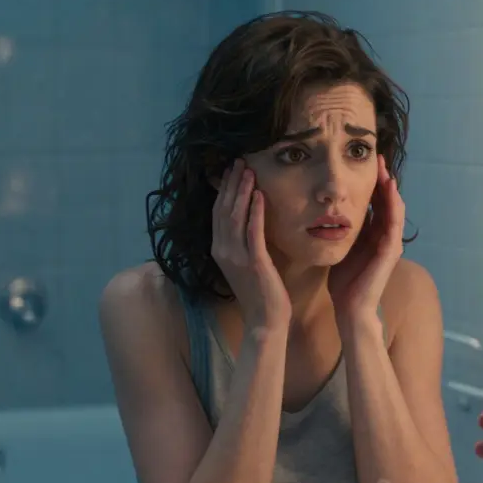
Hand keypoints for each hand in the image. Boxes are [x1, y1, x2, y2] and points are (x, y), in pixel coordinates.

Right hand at [211, 159, 289, 329]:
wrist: (264, 320)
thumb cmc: (259, 292)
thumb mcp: (245, 263)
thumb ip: (242, 242)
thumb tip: (248, 219)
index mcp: (219, 250)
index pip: (218, 213)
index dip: (224, 190)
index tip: (231, 170)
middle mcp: (223, 251)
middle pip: (223, 210)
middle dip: (231, 183)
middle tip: (239, 161)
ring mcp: (237, 257)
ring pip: (235, 217)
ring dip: (242, 191)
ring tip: (249, 170)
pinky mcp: (254, 263)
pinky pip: (253, 232)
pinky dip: (255, 212)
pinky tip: (260, 195)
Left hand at [328, 155, 404, 322]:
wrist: (350, 307)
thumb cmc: (345, 282)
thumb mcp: (343, 248)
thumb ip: (345, 231)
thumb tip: (333, 210)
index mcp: (374, 235)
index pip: (377, 203)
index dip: (374, 184)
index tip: (367, 164)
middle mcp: (386, 237)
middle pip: (388, 202)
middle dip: (384, 180)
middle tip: (378, 158)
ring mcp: (391, 244)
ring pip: (395, 209)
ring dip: (391, 189)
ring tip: (385, 169)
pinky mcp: (390, 251)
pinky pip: (394, 223)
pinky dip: (393, 205)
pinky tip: (389, 189)